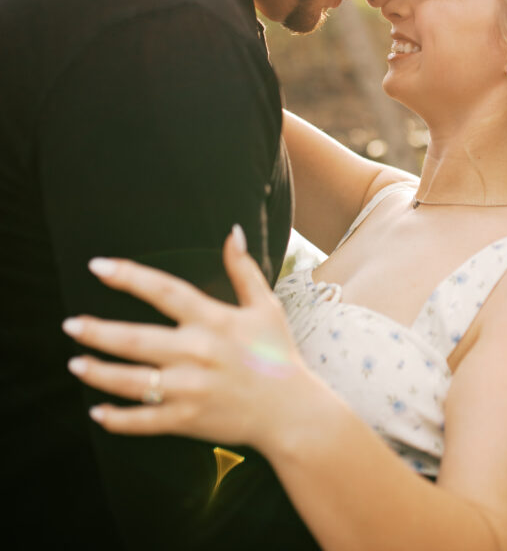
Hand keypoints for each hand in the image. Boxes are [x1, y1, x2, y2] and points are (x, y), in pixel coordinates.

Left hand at [62, 227, 307, 452]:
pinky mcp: (187, 419)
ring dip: (98, 373)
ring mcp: (189, 388)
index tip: (98, 266)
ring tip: (74, 363)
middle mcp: (197, 352)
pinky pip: (144, 421)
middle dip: (97, 331)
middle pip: (136, 339)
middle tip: (69, 325)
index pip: (164, 291)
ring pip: (132, 381)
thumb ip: (243, 269)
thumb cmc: (277, 354)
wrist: (291, 411)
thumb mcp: (264, 306)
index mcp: (213, 320)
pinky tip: (96, 412)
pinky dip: (117, 418)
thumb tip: (232, 231)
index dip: (129, 277)